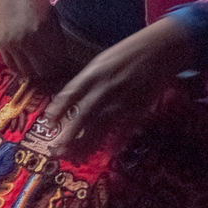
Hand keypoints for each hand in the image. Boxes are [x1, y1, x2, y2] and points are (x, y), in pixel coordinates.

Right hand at [0, 0, 67, 83]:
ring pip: (27, 71)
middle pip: (42, 68)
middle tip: (52, 70)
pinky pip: (12, 65)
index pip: (56, 57)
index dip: (61, 63)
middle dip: (50, 72)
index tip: (62, 64)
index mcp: (43, 29)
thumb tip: (60, 57)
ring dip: (35, 73)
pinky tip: (26, 66)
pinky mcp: (2, 44)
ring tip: (39, 69)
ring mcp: (13, 43)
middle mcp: (27, 39)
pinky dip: (20, 69)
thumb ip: (55, 35)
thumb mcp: (51, 15)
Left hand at [44, 17, 194, 160]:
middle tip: (58, 152)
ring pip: (99, 128)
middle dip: (68, 137)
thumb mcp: (100, 62)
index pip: (68, 97)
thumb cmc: (128, 53)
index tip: (48, 125)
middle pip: (81, 117)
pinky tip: (108, 154)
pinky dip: (116, 142)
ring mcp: (120, 101)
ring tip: (76, 158)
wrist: (159, 49)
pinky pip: (124, 130)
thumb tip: (72, 99)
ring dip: (87, 145)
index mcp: (90, 76)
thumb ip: (86, 81)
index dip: (56, 112)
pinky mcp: (137, 109)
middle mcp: (102, 90)